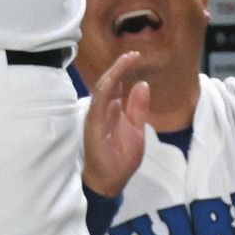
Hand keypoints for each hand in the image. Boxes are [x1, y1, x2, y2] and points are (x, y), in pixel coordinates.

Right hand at [82, 50, 148, 198]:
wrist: (111, 181)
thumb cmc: (121, 158)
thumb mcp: (136, 129)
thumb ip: (137, 108)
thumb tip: (141, 83)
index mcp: (112, 109)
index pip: (116, 84)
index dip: (124, 69)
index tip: (136, 56)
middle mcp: (101, 109)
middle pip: (108, 82)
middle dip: (119, 66)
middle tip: (132, 54)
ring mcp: (95, 116)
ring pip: (101, 88)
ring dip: (113, 73)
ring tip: (125, 61)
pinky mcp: (93, 125)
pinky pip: (98, 103)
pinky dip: (105, 89)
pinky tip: (114, 78)